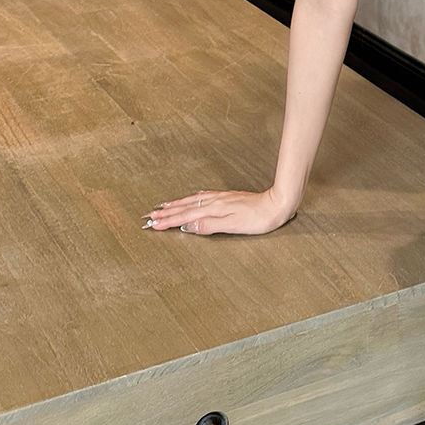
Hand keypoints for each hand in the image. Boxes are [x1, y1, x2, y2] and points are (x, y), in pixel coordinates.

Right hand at [142, 187, 298, 235]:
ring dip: (175, 204)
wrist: (277, 204)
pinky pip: (201, 197)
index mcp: (213, 209)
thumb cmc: (258, 219)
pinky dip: (190, 199)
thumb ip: (209, 226)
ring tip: (162, 207)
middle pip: (185, 207)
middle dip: (165, 212)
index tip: (151, 224)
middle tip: (148, 216)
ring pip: (192, 201)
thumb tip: (188, 227)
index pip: (185, 217)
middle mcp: (214, 201)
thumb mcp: (232, 226)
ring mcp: (220, 198)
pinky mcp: (227, 197)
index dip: (167, 221)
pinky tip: (190, 198)